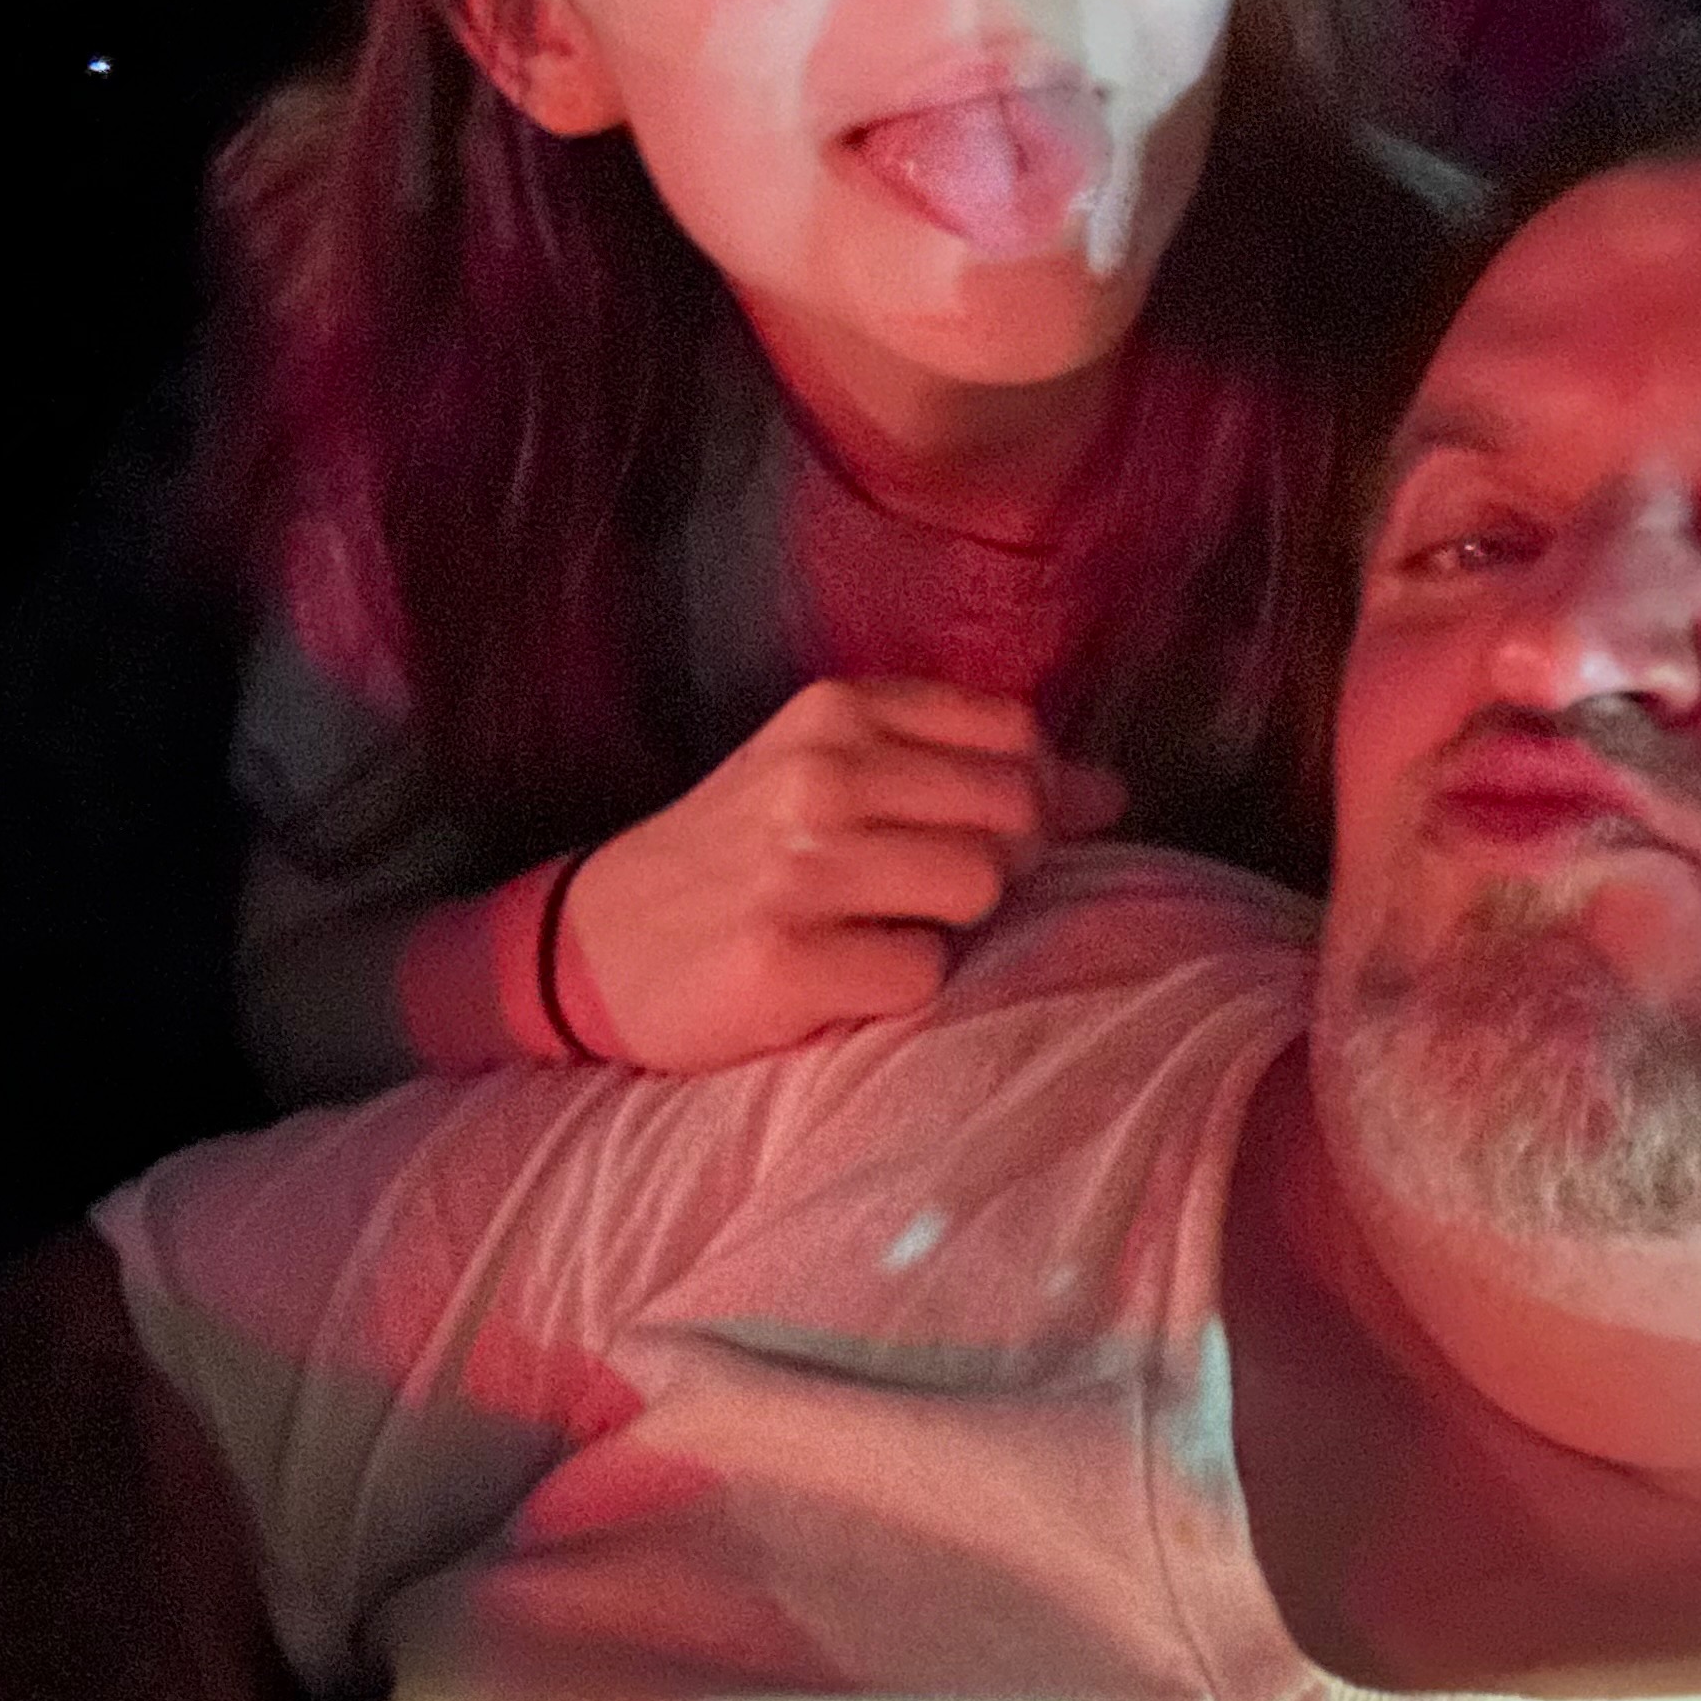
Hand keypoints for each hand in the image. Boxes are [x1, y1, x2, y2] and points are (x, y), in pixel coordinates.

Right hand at [559, 679, 1124, 1070]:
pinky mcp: (788, 959)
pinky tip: (842, 978)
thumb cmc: (736, 859)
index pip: (1013, 732)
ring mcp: (801, 866)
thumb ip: (958, 766)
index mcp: (836, 712)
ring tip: (880, 931)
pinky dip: (900, 989)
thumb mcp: (825, 773)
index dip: (1037, 790)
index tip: (1001, 831)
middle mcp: (820, 774)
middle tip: (926, 896)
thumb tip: (1110, 793)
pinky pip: (925, 975)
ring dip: (950, 927)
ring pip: (979, 887)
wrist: (590, 945)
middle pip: (1013, 810)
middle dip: (1002, 864)